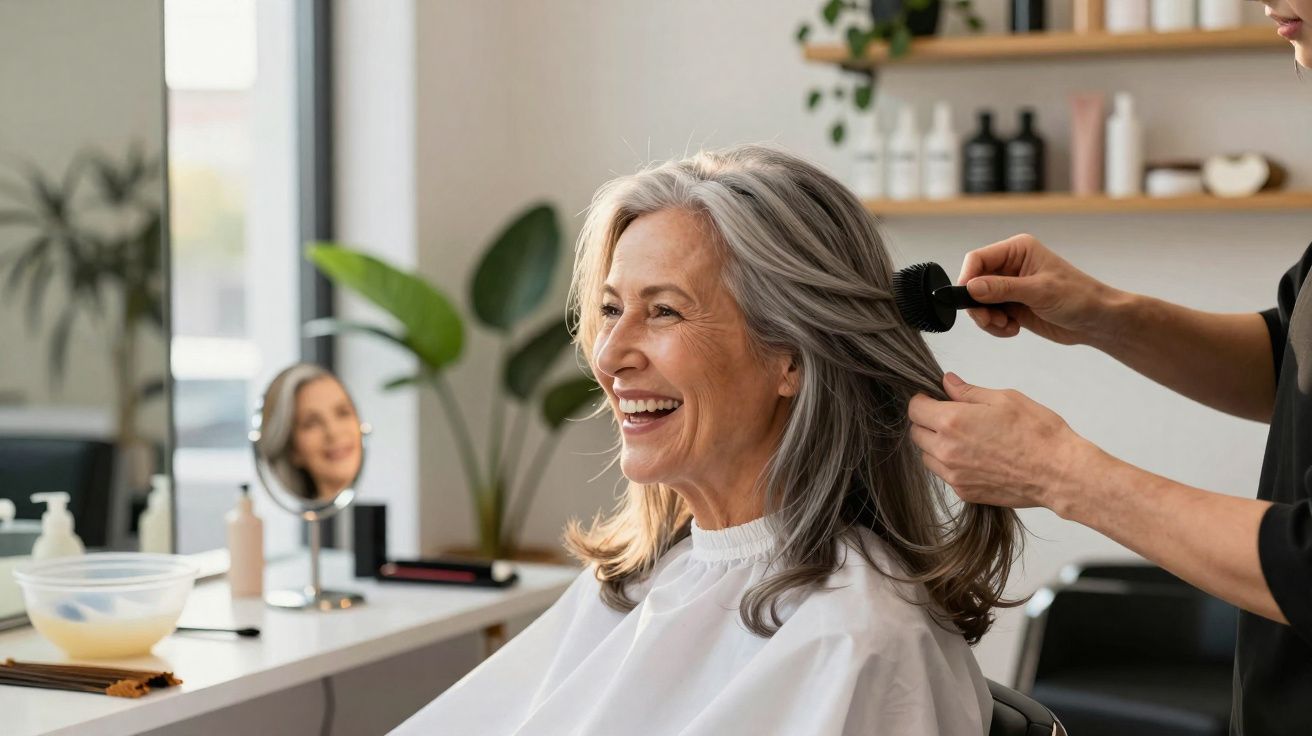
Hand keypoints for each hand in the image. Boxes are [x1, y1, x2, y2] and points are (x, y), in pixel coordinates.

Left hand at [907, 373, 1100, 512]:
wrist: (1059, 473)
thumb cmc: (1037, 433)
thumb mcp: (1004, 399)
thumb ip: (968, 391)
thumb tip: (946, 382)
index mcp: (952, 422)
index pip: (914, 409)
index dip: (923, 400)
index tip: (934, 398)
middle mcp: (946, 450)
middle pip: (916, 433)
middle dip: (928, 422)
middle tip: (952, 416)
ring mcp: (954, 475)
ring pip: (927, 456)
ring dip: (936, 445)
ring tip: (965, 437)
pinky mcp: (964, 492)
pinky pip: (945, 475)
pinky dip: (951, 464)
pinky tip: (975, 456)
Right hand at [958, 234, 1119, 345]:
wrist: (1097, 320)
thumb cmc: (1078, 297)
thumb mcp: (1039, 291)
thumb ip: (1002, 289)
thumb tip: (971, 287)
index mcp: (1017, 251)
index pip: (978, 259)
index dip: (967, 278)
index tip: (966, 299)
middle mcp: (1010, 266)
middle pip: (974, 283)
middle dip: (978, 305)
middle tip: (989, 321)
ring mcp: (1010, 287)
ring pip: (979, 303)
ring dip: (987, 319)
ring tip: (1006, 326)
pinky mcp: (1012, 306)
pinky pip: (990, 316)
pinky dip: (996, 327)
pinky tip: (1013, 329)